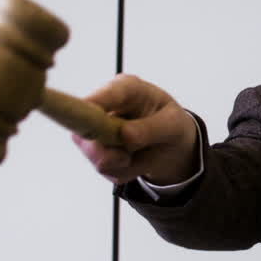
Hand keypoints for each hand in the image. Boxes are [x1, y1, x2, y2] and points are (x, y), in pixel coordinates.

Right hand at [72, 73, 198, 185]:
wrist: (171, 145)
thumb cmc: (172, 124)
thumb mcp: (173, 124)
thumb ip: (152, 128)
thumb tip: (125, 135)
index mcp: (127, 88)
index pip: (105, 94)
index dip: (94, 106)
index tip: (92, 122)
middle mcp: (106, 105)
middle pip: (87, 127)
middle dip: (106, 150)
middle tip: (126, 157)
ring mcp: (96, 128)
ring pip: (94, 153)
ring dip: (120, 163)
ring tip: (139, 154)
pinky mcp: (95, 150)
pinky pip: (105, 169)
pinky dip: (124, 172)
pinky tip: (134, 161)